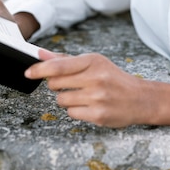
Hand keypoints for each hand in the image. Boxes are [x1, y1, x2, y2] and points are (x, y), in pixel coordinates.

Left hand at [25, 51, 148, 127]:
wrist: (140, 98)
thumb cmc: (114, 79)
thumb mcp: (95, 63)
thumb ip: (66, 60)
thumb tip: (41, 54)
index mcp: (94, 62)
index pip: (59, 66)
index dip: (40, 69)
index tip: (28, 72)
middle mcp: (96, 78)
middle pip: (56, 83)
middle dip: (57, 85)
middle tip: (71, 84)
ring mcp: (97, 98)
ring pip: (61, 100)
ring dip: (67, 99)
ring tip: (84, 95)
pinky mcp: (98, 115)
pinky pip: (71, 113)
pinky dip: (76, 110)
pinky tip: (89, 105)